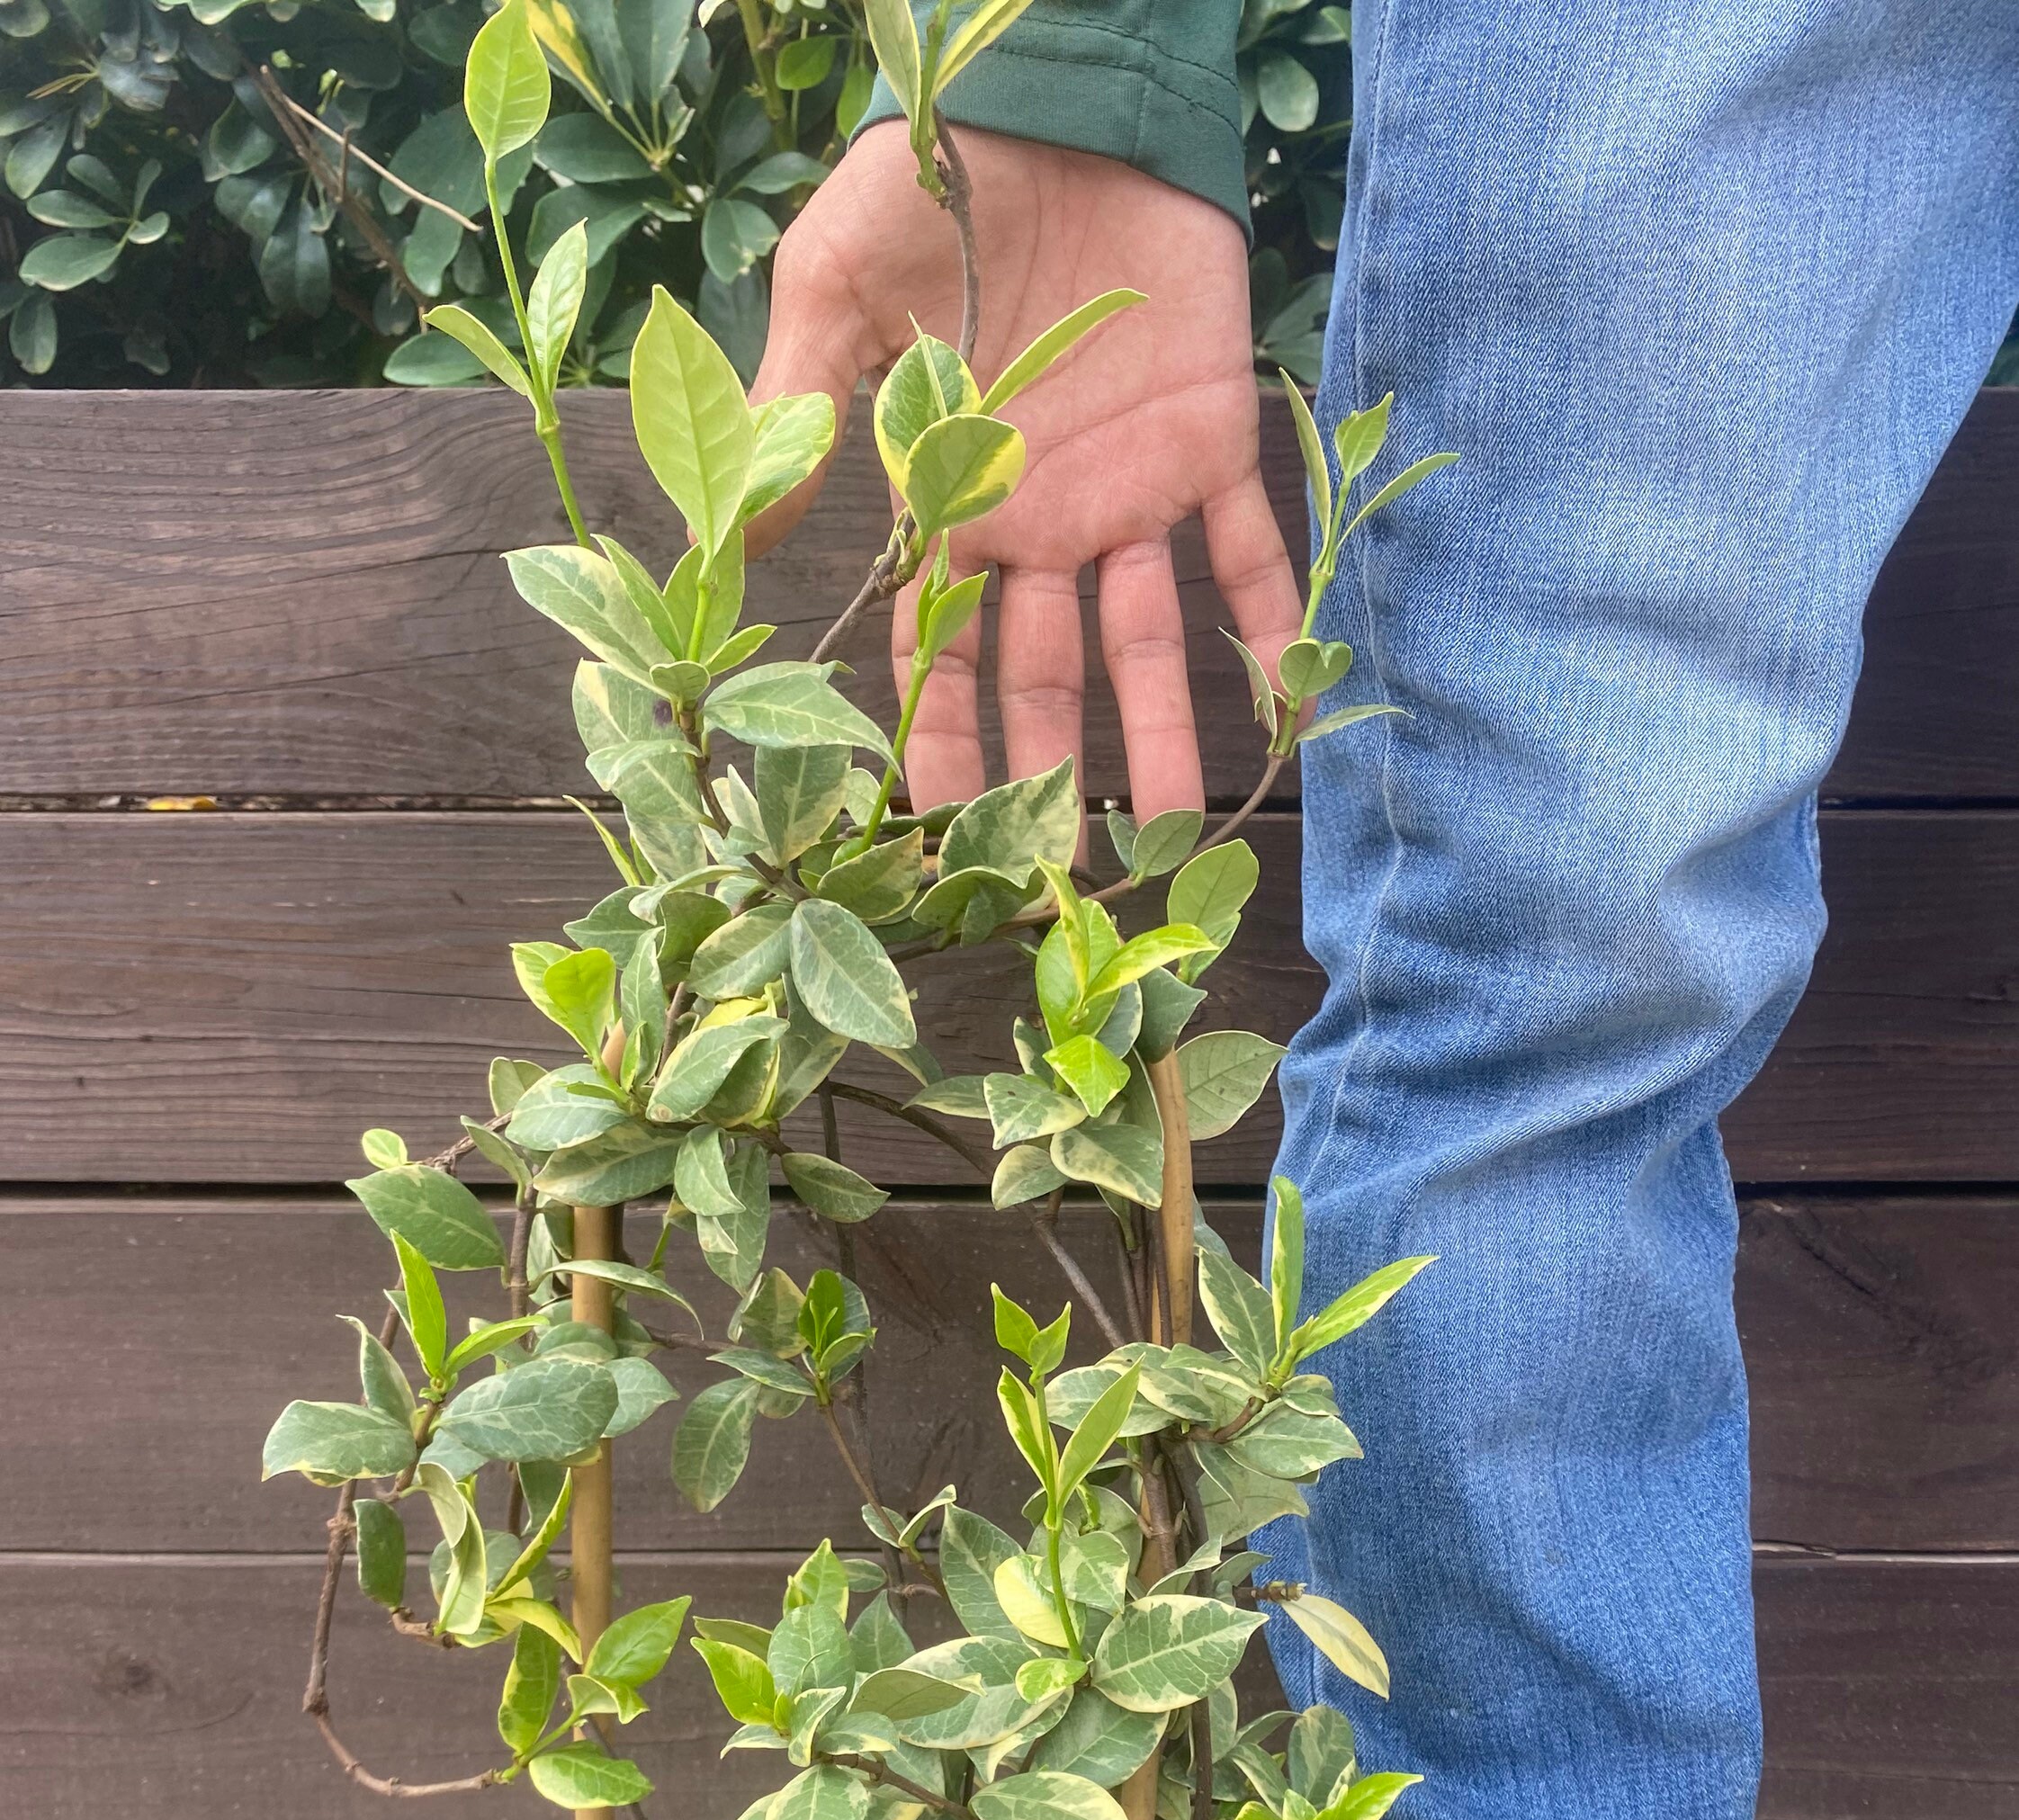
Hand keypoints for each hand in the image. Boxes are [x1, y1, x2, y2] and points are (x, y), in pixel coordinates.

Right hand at [750, 123, 1302, 820]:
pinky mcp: (1212, 439)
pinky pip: (1251, 545)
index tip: (939, 835)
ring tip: (1185, 828)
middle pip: (1048, 672)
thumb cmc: (930, 188)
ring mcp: (1130, 487)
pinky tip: (1289, 706)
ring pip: (1149, 636)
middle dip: (1056, 770)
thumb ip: (800, 414)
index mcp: (951, 502)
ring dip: (1167, 727)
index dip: (941, 741)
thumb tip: (742, 546)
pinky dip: (1272, 618)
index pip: (942, 650)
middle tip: (1067, 873)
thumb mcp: (836, 292)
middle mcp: (1041, 520)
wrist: (1054, 100)